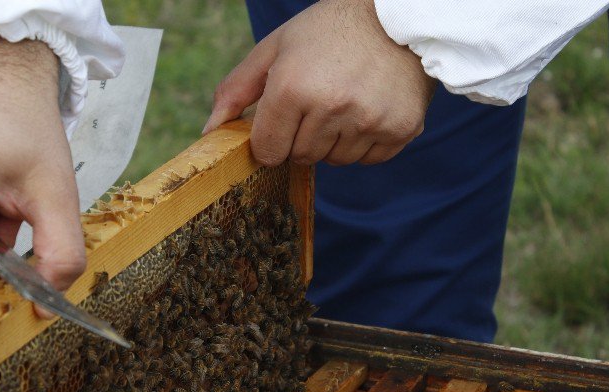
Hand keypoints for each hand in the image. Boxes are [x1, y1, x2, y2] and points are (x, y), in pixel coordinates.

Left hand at [204, 0, 435, 165]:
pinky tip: (369, 107)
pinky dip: (366, 141)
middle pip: (302, 157)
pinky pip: (369, 159)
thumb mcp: (276, 48)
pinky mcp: (399, 128)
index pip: (269, 151)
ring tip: (347, 100)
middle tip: (320, 100)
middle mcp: (330, 107)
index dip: (273, 137)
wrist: (398, 15)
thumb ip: (237, 90)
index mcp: (292, 87)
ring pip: (336, 160)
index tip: (286, 117)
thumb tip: (209, 132)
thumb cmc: (327, 32)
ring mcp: (368, 120)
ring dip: (335, 140)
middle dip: (304, 137)